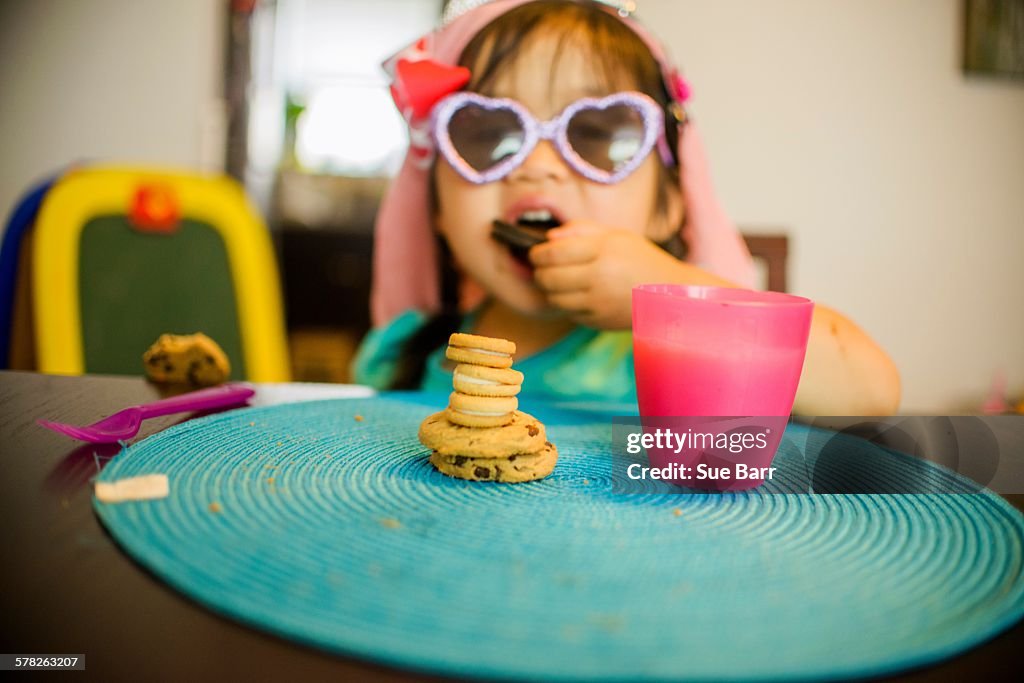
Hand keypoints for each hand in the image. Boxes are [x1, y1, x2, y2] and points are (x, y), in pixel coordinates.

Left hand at [529, 221, 720, 329]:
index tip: (536, 252)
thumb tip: (550, 238)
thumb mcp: (617, 236)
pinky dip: (565, 303)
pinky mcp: (598, 321)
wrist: (670, 295)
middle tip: (541, 267)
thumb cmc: (641, 260)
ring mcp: (598, 303)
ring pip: (553, 298)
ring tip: (558, 280)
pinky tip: (576, 294)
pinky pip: (567, 312)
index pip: (553, 253)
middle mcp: (599, 278)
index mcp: (604, 251)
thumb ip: (581, 230)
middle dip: (538, 272)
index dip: (537, 253)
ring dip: (549, 289)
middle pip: (548, 278)